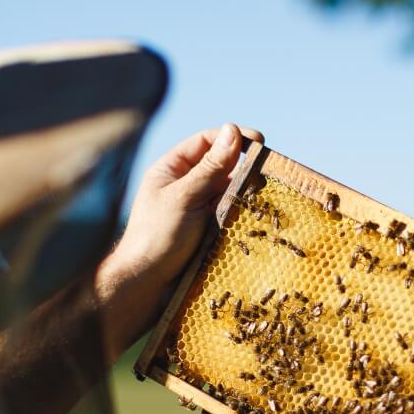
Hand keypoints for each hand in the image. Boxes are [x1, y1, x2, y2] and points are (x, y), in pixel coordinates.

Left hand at [107, 123, 263, 287]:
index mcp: (171, 169)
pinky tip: (257, 211)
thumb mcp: (184, 197)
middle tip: (267, 169)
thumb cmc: (156, 236)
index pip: (205, 142)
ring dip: (246, 190)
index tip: (259, 140)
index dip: (231, 138)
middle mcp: (186, 184)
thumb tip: (232, 131)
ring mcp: (198, 207)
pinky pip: (232, 212)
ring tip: (264, 193)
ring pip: (230, 190)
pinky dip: (244, 210)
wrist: (146, 282)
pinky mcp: (209, 228)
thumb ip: (210, 167)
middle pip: (221, 165)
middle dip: (243, 166)